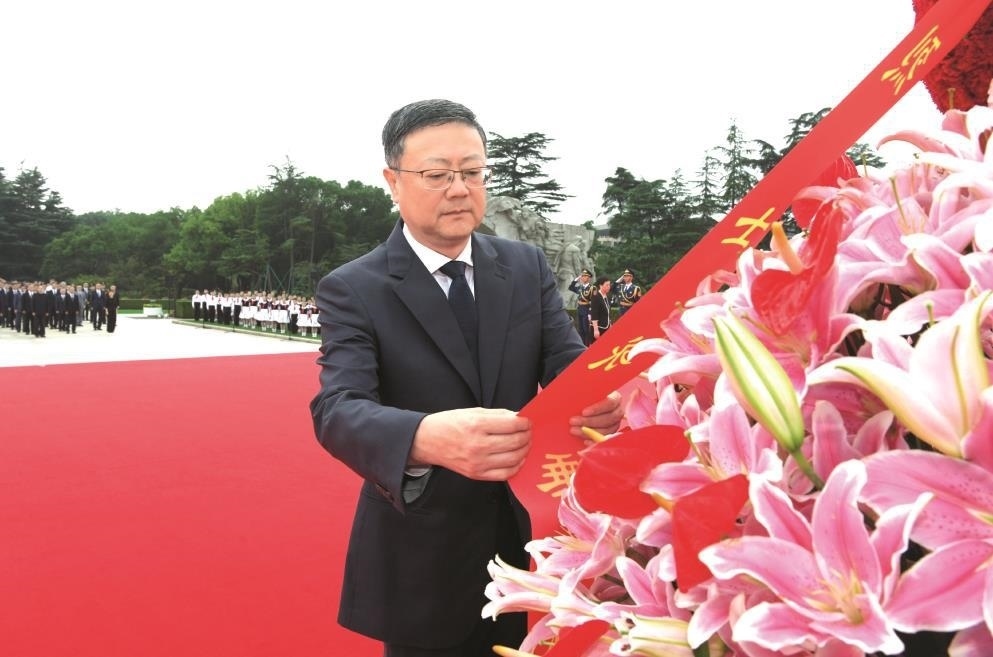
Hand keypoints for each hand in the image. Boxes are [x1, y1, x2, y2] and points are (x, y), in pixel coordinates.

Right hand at [410, 408, 531, 480]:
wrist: (428, 441)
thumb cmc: (450, 424)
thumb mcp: (473, 412)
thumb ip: (498, 415)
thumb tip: (519, 417)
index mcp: (477, 425)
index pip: (512, 424)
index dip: (524, 422)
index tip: (527, 421)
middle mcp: (478, 445)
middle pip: (515, 441)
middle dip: (527, 435)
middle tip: (529, 431)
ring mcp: (478, 462)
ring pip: (514, 458)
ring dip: (525, 450)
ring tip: (525, 443)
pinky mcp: (477, 474)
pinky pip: (505, 474)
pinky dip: (516, 466)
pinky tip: (518, 458)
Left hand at [568, 391, 622, 437]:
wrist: (583, 408)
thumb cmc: (584, 400)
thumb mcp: (585, 395)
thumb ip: (585, 398)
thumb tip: (577, 399)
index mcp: (615, 398)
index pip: (610, 403)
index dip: (598, 408)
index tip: (583, 412)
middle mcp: (618, 411)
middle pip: (609, 418)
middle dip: (590, 421)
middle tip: (573, 421)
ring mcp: (616, 424)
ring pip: (608, 430)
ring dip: (590, 432)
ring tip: (575, 430)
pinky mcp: (611, 434)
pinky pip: (605, 440)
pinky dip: (595, 441)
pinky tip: (585, 441)